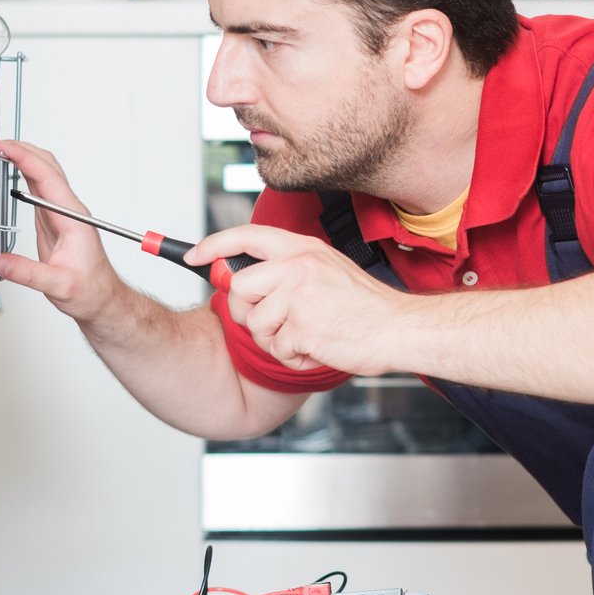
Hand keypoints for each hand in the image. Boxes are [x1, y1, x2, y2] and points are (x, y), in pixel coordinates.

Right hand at [0, 140, 122, 322]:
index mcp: (74, 219)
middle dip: (21, 149)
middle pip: (48, 166)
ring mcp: (61, 213)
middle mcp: (69, 211)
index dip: (25, 158)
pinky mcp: (52, 219)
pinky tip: (10, 168)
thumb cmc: (90, 290)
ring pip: (43, 173)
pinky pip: (38, 187)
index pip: (48, 178)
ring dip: (22, 157)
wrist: (101, 299)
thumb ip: (28, 273)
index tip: (3, 146)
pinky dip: (23, 172)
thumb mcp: (58, 285)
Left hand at [182, 225, 410, 374]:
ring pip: (256, 324)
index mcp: (302, 249)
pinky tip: (319, 348)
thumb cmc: (365, 305)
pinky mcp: (303, 328)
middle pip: (239, 288)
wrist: (398, 328)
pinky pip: (278, 349)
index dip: (213, 245)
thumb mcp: (325, 270)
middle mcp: (297, 267)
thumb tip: (238, 278)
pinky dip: (295, 358)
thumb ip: (285, 269)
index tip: (195, 256)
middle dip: (248, 313)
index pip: (245, 236)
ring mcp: (299, 297)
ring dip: (276, 340)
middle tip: (276, 322)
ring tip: (308, 335)